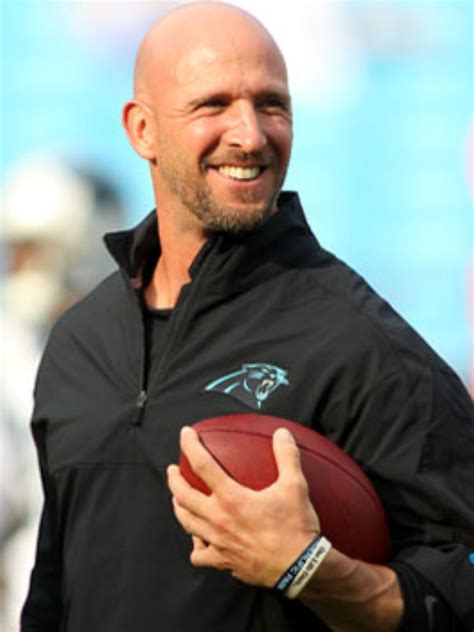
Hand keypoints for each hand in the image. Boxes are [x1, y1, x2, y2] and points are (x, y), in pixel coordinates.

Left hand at [167, 425, 319, 586]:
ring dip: (178, 507)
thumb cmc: (295, 528)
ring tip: (178, 499)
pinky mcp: (223, 561)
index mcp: (232, 498)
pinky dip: (196, 544)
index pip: (202, 465)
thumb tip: (282, 434)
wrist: (299, 569)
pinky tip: (199, 539)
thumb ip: (287, 456)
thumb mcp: (295, 486)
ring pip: (186, 522)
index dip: (190, 446)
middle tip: (173, 470)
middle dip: (174, 479)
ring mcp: (217, 542)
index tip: (185, 434)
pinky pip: (199, 554)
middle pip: (183, 495)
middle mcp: (219, 519)